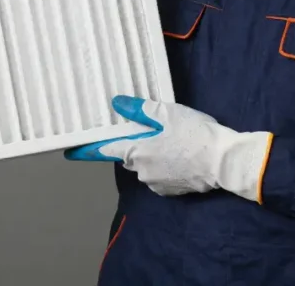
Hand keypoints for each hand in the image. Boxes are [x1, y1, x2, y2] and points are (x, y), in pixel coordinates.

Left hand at [64, 95, 273, 200]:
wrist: (224, 161)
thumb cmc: (195, 134)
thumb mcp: (167, 113)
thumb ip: (140, 109)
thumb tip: (117, 104)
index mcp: (136, 151)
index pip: (104, 150)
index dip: (86, 150)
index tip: (70, 152)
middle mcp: (141, 171)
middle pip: (128, 155)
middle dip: (134, 143)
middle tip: (152, 130)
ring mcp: (156, 183)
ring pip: (145, 164)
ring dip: (152, 153)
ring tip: (174, 139)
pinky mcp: (171, 190)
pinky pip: (160, 174)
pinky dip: (166, 164)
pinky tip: (181, 153)